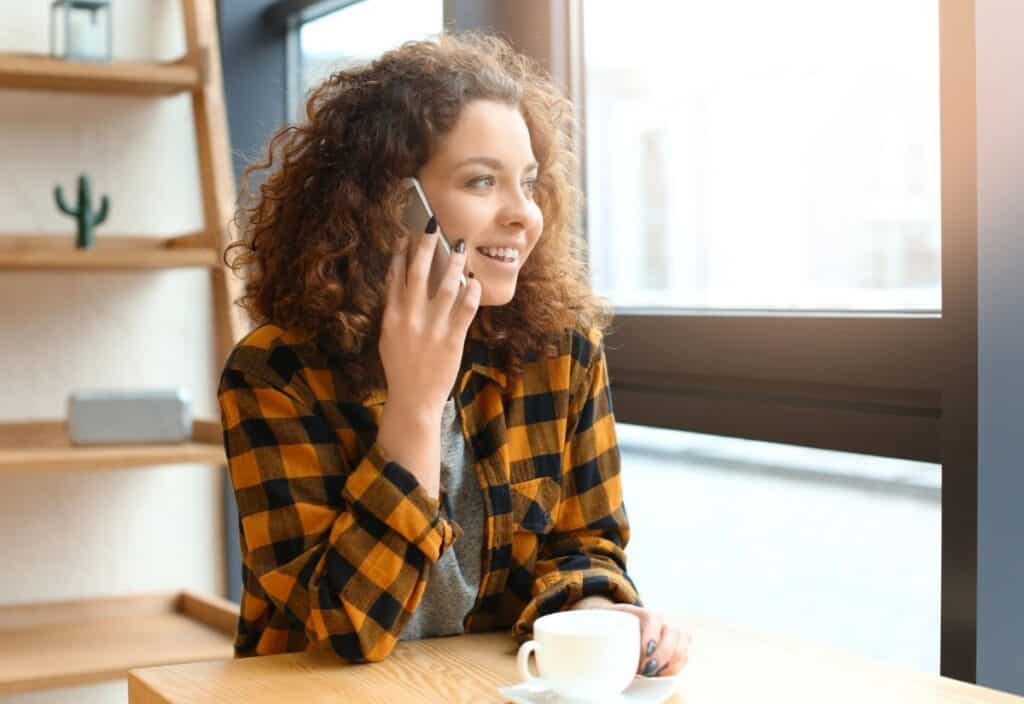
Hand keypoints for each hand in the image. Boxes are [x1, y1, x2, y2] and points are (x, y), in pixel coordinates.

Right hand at [380, 216, 480, 417]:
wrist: (412, 399)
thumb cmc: (400, 370)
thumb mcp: (388, 339)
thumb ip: (394, 314)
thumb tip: (399, 290)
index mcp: (391, 318)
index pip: (395, 278)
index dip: (400, 254)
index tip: (406, 236)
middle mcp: (410, 319)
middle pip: (418, 274)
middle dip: (425, 246)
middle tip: (433, 226)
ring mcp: (432, 329)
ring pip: (445, 287)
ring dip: (453, 263)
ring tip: (460, 246)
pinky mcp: (452, 339)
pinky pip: (465, 309)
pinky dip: (471, 292)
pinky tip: (475, 280)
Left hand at [570, 599, 690, 676]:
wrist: (601, 624)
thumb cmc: (590, 628)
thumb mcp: (581, 626)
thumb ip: (567, 633)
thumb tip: (539, 650)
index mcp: (630, 611)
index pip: (650, 617)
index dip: (650, 635)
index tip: (642, 655)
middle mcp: (652, 618)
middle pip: (673, 631)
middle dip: (662, 655)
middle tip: (644, 670)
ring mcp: (664, 631)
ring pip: (682, 641)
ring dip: (671, 661)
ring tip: (652, 674)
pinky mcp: (671, 646)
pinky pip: (684, 654)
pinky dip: (676, 666)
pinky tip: (661, 675)